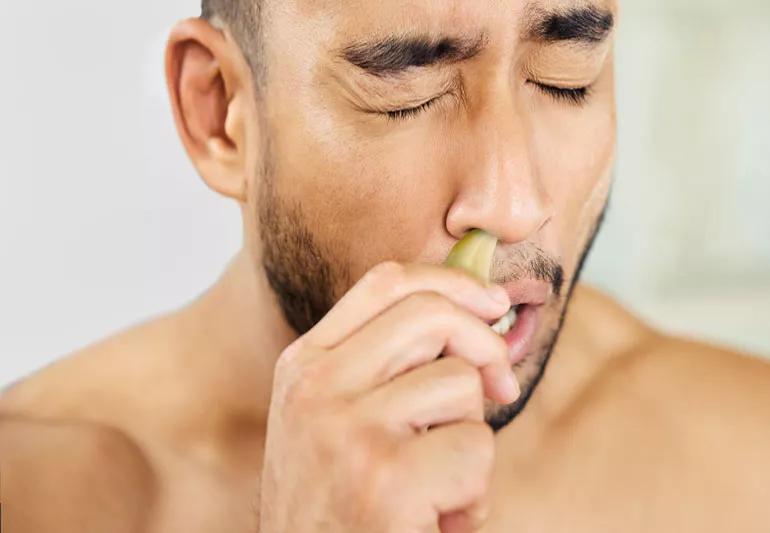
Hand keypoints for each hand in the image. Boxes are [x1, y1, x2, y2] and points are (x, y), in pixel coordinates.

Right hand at [259, 261, 518, 532]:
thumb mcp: (338, 422)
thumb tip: (475, 309)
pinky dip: (475, 491)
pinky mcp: (384, 480)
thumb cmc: (340, 508)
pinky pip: (474, 448)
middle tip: (500, 389)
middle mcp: (316, 389)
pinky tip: (438, 520)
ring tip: (438, 484)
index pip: (386, 281)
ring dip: (470, 438)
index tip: (491, 303)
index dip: (451, 281)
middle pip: (430, 314)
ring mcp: (345, 431)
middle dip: (485, 345)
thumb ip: (385, 366)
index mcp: (304, 367)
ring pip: (460, 384)